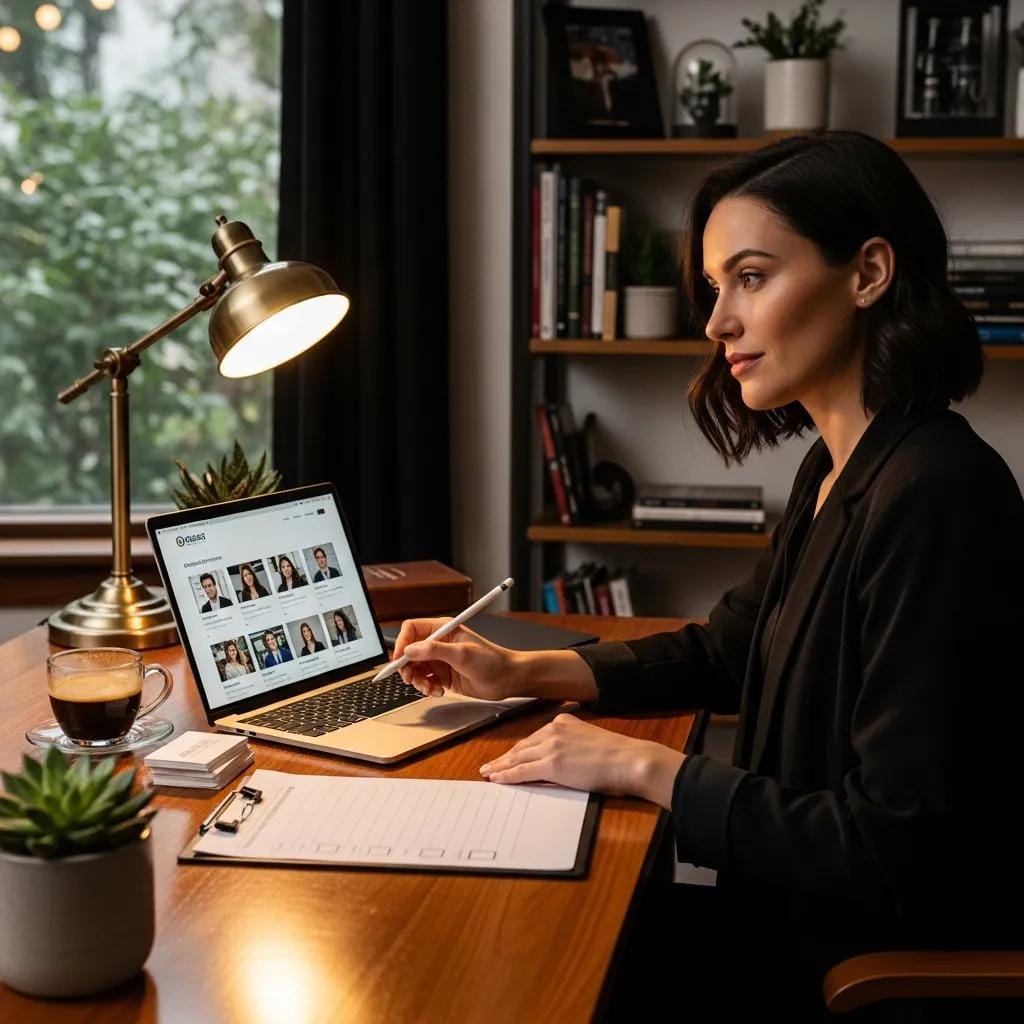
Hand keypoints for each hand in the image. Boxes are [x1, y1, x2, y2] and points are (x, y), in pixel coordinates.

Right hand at [393, 617, 517, 700]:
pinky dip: (427, 688)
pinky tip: (438, 691)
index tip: (399, 659)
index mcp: (443, 629)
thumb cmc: (492, 660)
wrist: (507, 680)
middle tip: (411, 678)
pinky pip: (424, 681)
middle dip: (407, 666)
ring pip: (415, 669)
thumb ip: (434, 651)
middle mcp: (439, 643)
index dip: (402, 643)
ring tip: (429, 688)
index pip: (412, 629)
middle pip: (409, 651)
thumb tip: (410, 650)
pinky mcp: (443, 676)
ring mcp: (440, 660)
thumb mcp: (462, 654)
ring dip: (417, 681)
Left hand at [478, 713, 684, 805]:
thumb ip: (572, 745)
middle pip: (522, 747)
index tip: (508, 755)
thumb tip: (562, 760)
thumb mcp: (590, 741)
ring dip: (501, 766)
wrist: (630, 760)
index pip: (534, 738)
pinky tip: (497, 779)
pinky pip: (522, 771)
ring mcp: (552, 747)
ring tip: (488, 773)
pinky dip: (507, 776)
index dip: (519, 749)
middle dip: (505, 757)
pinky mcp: (552, 765)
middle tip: (490, 766)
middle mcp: (554, 730)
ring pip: (518, 758)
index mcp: (564, 722)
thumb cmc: (618, 756)